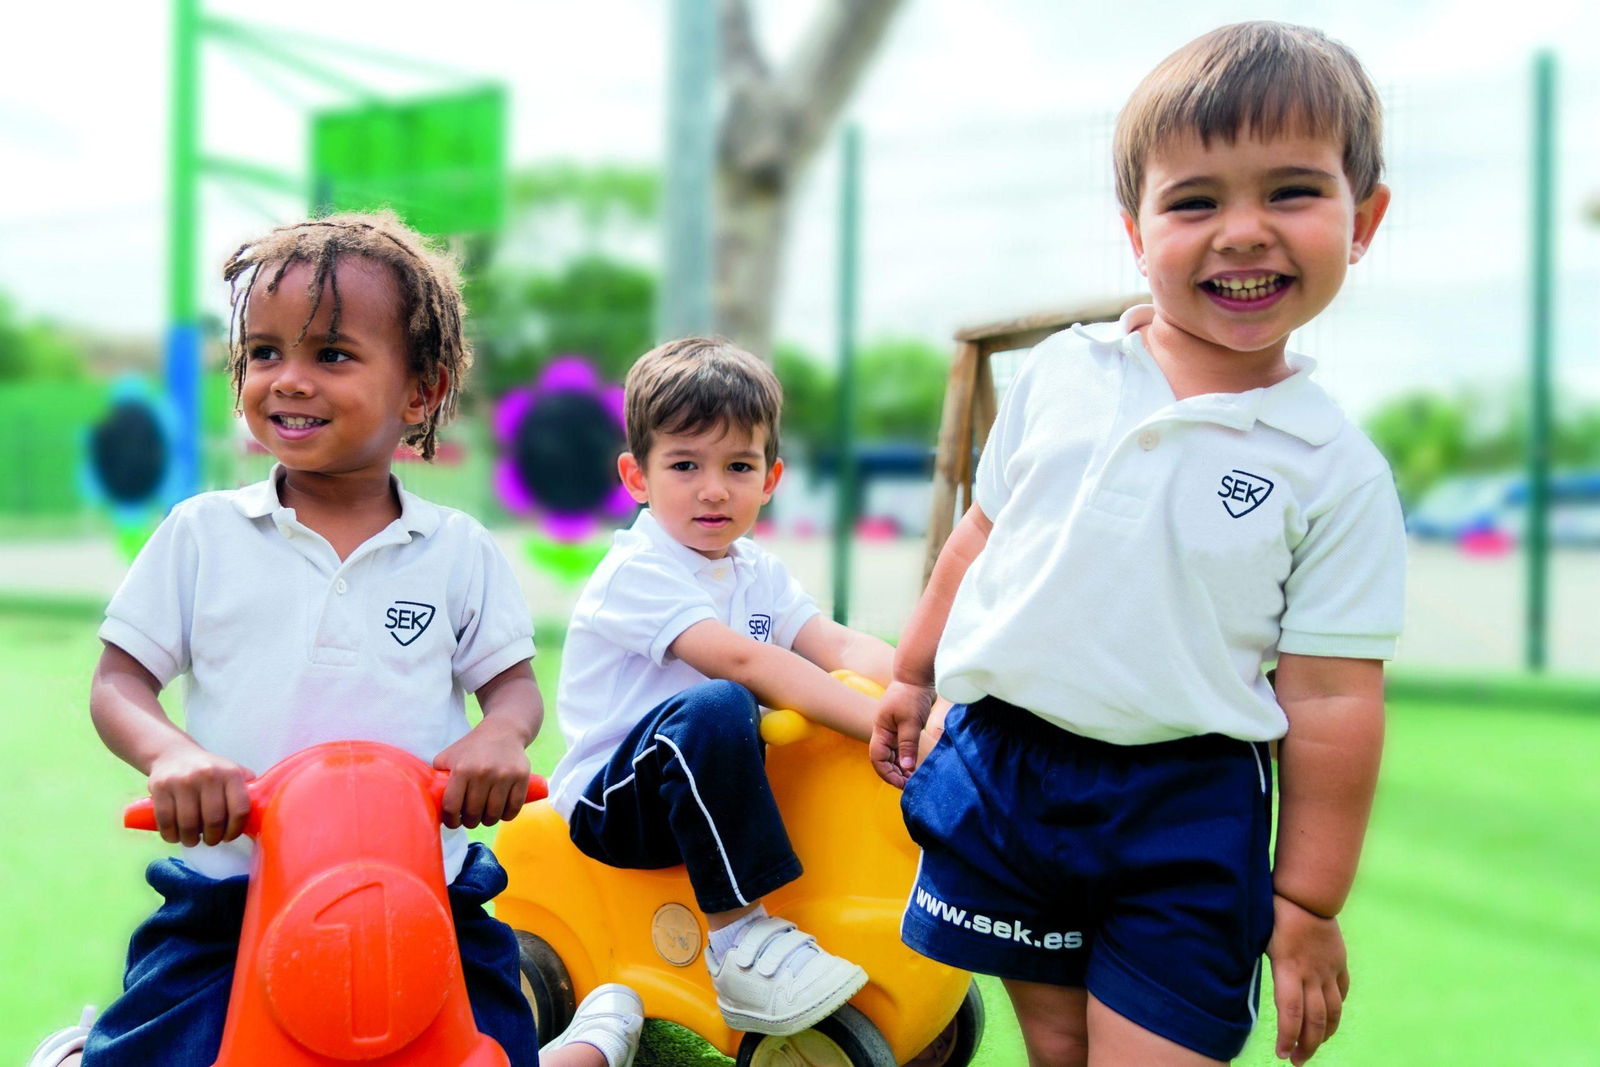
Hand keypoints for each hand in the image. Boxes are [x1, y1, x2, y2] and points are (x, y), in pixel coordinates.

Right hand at [147, 745, 253, 847]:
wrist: (173, 754)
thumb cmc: (208, 770)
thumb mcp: (231, 772)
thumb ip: (246, 788)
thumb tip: (262, 812)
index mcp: (230, 773)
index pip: (240, 809)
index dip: (235, 829)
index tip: (229, 837)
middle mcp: (208, 775)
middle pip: (214, 820)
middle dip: (213, 838)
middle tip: (210, 840)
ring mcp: (183, 781)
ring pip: (188, 823)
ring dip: (191, 840)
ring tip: (192, 840)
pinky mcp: (161, 787)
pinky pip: (166, 820)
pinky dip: (171, 835)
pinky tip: (175, 836)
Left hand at [433, 718, 531, 829]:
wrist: (504, 730)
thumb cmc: (472, 746)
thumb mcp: (449, 755)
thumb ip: (436, 776)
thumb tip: (425, 800)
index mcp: (462, 769)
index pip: (452, 807)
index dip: (451, 821)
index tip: (453, 822)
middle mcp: (483, 773)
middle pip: (473, 814)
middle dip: (470, 822)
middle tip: (470, 819)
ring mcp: (504, 775)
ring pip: (494, 815)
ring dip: (488, 821)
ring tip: (485, 816)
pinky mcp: (521, 777)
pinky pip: (514, 808)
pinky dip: (507, 816)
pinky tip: (501, 812)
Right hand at [870, 680, 936, 788]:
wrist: (916, 676)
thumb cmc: (911, 695)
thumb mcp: (910, 720)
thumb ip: (907, 744)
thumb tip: (906, 767)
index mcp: (881, 730)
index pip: (878, 757)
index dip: (887, 773)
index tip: (902, 783)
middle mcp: (884, 732)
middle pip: (884, 759)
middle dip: (894, 773)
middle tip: (910, 784)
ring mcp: (893, 730)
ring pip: (893, 754)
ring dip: (901, 767)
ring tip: (914, 778)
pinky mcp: (903, 728)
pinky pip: (901, 748)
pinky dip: (906, 758)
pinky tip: (915, 766)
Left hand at [1266, 893, 1349, 1064]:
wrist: (1308, 892)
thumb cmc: (1275, 911)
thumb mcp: (1256, 936)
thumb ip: (1251, 961)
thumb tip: (1226, 978)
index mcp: (1289, 968)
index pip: (1291, 1014)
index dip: (1288, 1038)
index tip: (1282, 1054)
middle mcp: (1312, 974)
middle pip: (1315, 1020)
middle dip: (1307, 1046)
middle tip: (1296, 1062)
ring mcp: (1329, 970)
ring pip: (1333, 1012)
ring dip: (1323, 1034)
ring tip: (1313, 1047)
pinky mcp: (1339, 963)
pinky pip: (1341, 993)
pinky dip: (1336, 1010)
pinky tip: (1329, 1021)